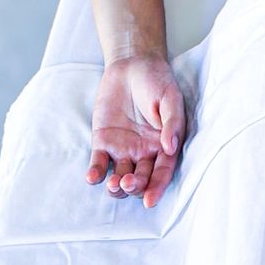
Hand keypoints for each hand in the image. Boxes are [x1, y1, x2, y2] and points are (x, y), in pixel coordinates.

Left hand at [85, 53, 186, 208]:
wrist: (132, 64)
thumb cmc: (156, 80)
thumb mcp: (170, 97)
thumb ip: (172, 122)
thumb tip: (170, 148)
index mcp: (164, 144)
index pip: (162, 171)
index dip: (157, 187)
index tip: (149, 201)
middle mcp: (144, 152)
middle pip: (141, 179)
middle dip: (135, 186)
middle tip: (128, 182)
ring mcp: (123, 149)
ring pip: (120, 177)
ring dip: (116, 186)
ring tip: (114, 182)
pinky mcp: (103, 142)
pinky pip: (99, 163)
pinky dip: (95, 173)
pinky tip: (93, 177)